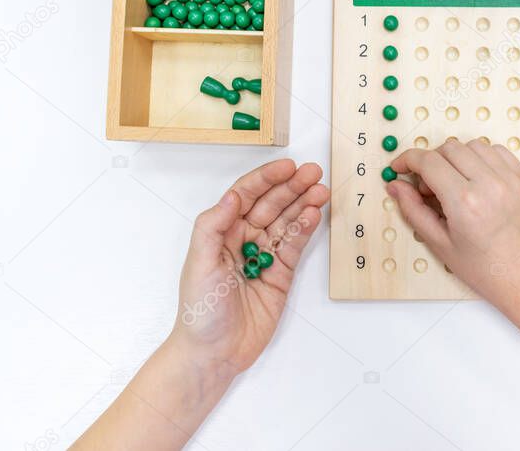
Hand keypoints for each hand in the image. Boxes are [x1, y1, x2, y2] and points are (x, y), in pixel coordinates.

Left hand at [169, 160, 329, 377]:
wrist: (214, 353)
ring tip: (321, 190)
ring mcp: (264, 256)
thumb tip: (233, 196)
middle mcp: (243, 239)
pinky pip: (295, 245)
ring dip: (304, 204)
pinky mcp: (281, 274)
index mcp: (221, 231)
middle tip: (313, 173)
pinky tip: (315, 214)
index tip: (287, 167)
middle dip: (292, 187)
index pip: (246, 195)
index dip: (267, 179)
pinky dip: (306, 229)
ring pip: (287, 221)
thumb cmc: (199, 310)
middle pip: (271, 204)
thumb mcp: (198, 264)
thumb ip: (213, 226)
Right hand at [386, 139, 519, 309]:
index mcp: (465, 202)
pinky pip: (497, 151)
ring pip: (473, 145)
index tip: (400, 167)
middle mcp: (489, 184)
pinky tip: (477, 180)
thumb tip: (396, 186)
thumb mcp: (441, 245)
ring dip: (457, 158)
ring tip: (455, 184)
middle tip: (429, 187)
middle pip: (448, 148)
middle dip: (431, 161)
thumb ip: (414, 210)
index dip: (408, 160)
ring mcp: (510, 179)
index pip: (428, 161)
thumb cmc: (488, 270)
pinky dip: (481, 158)